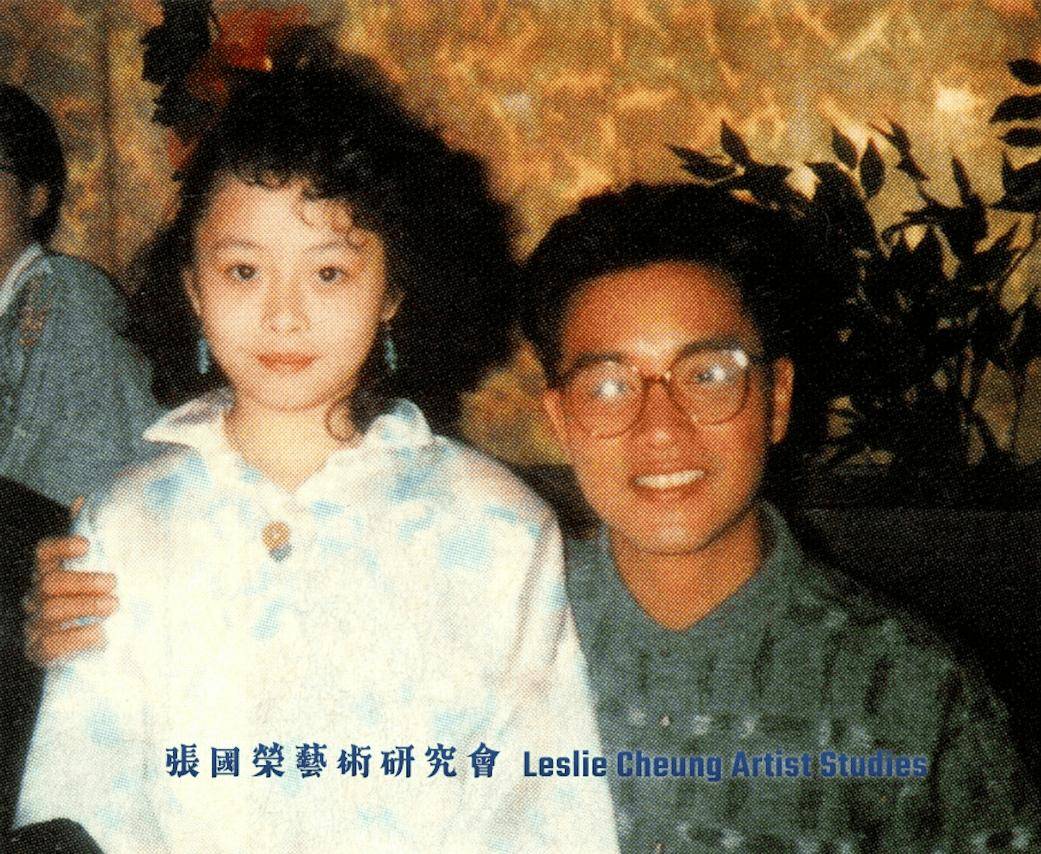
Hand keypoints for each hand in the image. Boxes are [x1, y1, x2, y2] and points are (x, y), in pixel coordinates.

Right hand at [23, 497, 117, 664]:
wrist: (105, 648)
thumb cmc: (102, 602)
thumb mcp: (105, 570)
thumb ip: (95, 538)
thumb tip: (82, 500)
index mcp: (49, 573)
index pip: (43, 553)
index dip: (61, 546)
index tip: (87, 545)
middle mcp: (36, 597)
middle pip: (50, 582)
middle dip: (85, 582)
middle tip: (114, 583)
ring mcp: (34, 625)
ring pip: (51, 610)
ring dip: (86, 606)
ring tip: (114, 605)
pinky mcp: (39, 652)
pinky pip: (51, 644)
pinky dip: (80, 637)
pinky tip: (102, 635)